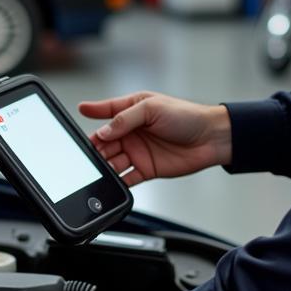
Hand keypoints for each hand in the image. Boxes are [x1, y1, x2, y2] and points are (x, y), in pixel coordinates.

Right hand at [79, 91, 230, 186]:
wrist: (211, 138)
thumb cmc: (187, 116)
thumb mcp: (152, 108)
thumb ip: (124, 119)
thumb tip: (102, 132)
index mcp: (132, 111)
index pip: (106, 112)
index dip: (92, 112)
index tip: (78, 113)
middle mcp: (132, 132)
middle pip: (105, 141)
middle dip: (95, 147)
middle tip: (89, 153)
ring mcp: (138, 151)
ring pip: (112, 161)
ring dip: (103, 166)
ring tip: (97, 169)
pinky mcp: (146, 169)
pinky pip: (126, 178)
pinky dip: (117, 182)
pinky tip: (111, 182)